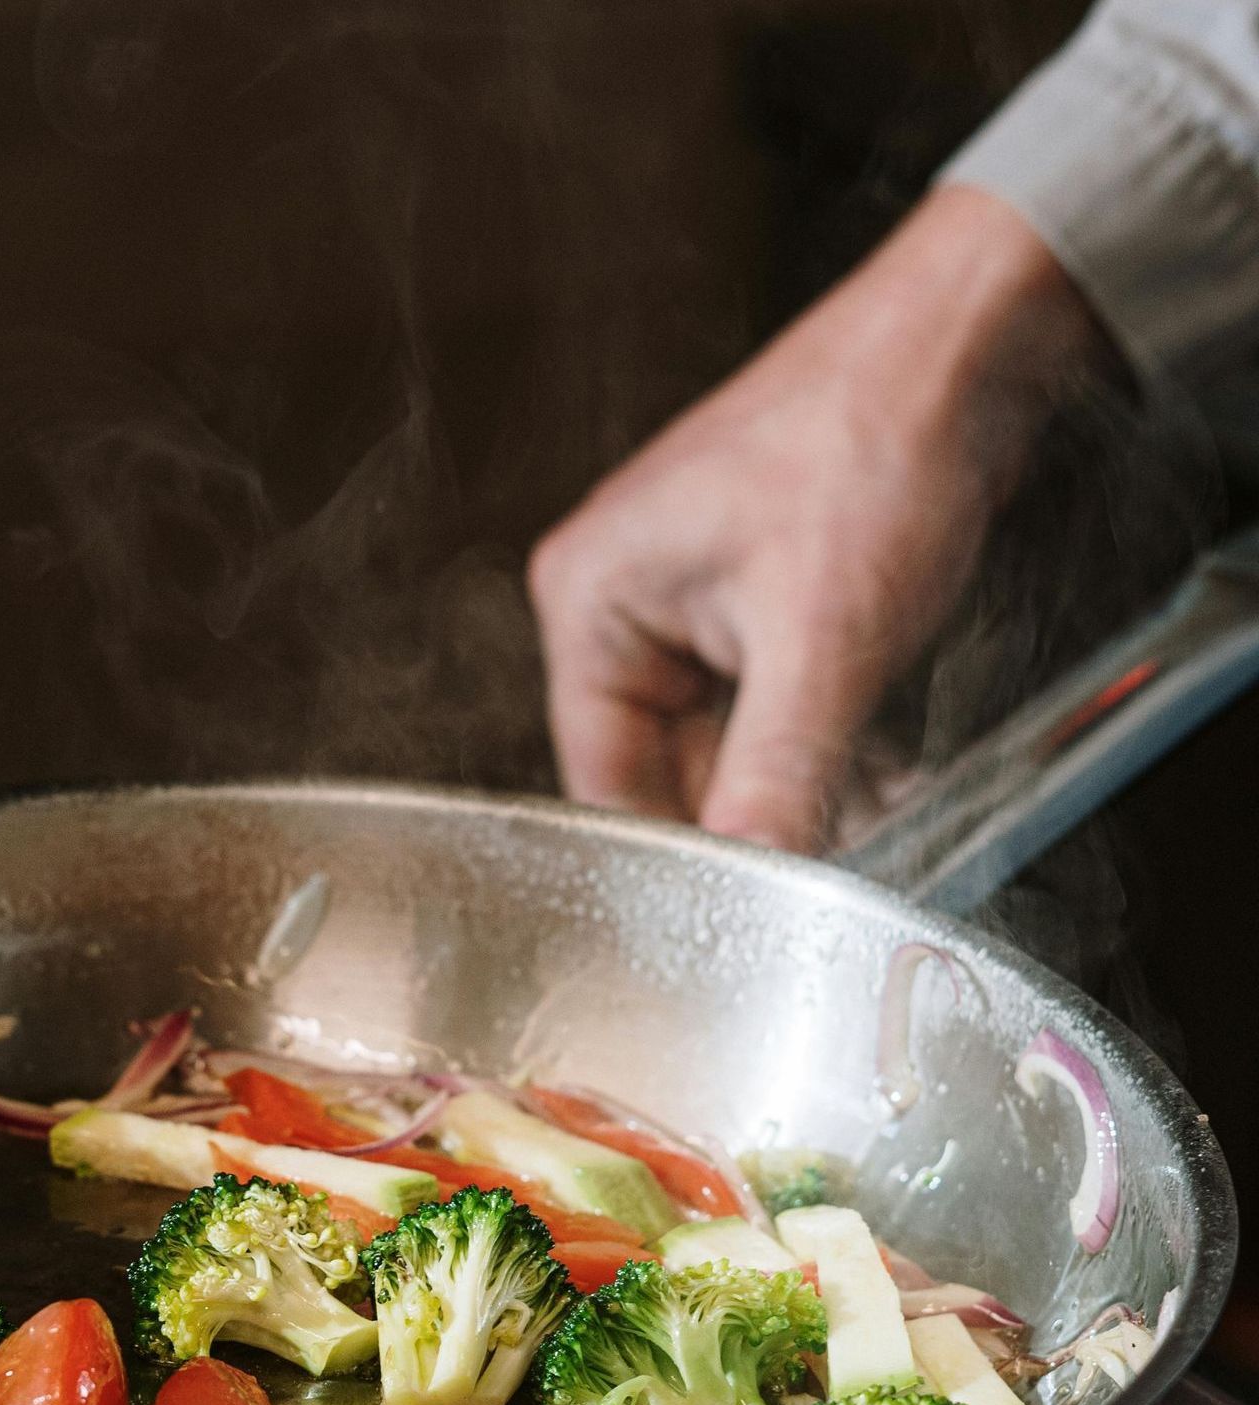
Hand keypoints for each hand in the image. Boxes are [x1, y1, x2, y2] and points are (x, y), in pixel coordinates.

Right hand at [528, 185, 1112, 849]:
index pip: (602, 779)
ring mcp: (693, 598)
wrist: (972, 338)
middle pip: (670, 768)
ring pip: (733, 746)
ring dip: (803, 786)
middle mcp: (625, 601)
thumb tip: (756, 884)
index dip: (678, 848)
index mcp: (592, 600)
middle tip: (831, 864)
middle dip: (757, 817)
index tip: (745, 905)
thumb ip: (776, 775)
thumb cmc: (875, 437)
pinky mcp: (758, 599)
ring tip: (875, 814)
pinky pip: (775, 708)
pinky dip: (826, 745)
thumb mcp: (822, 639)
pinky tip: (883, 770)